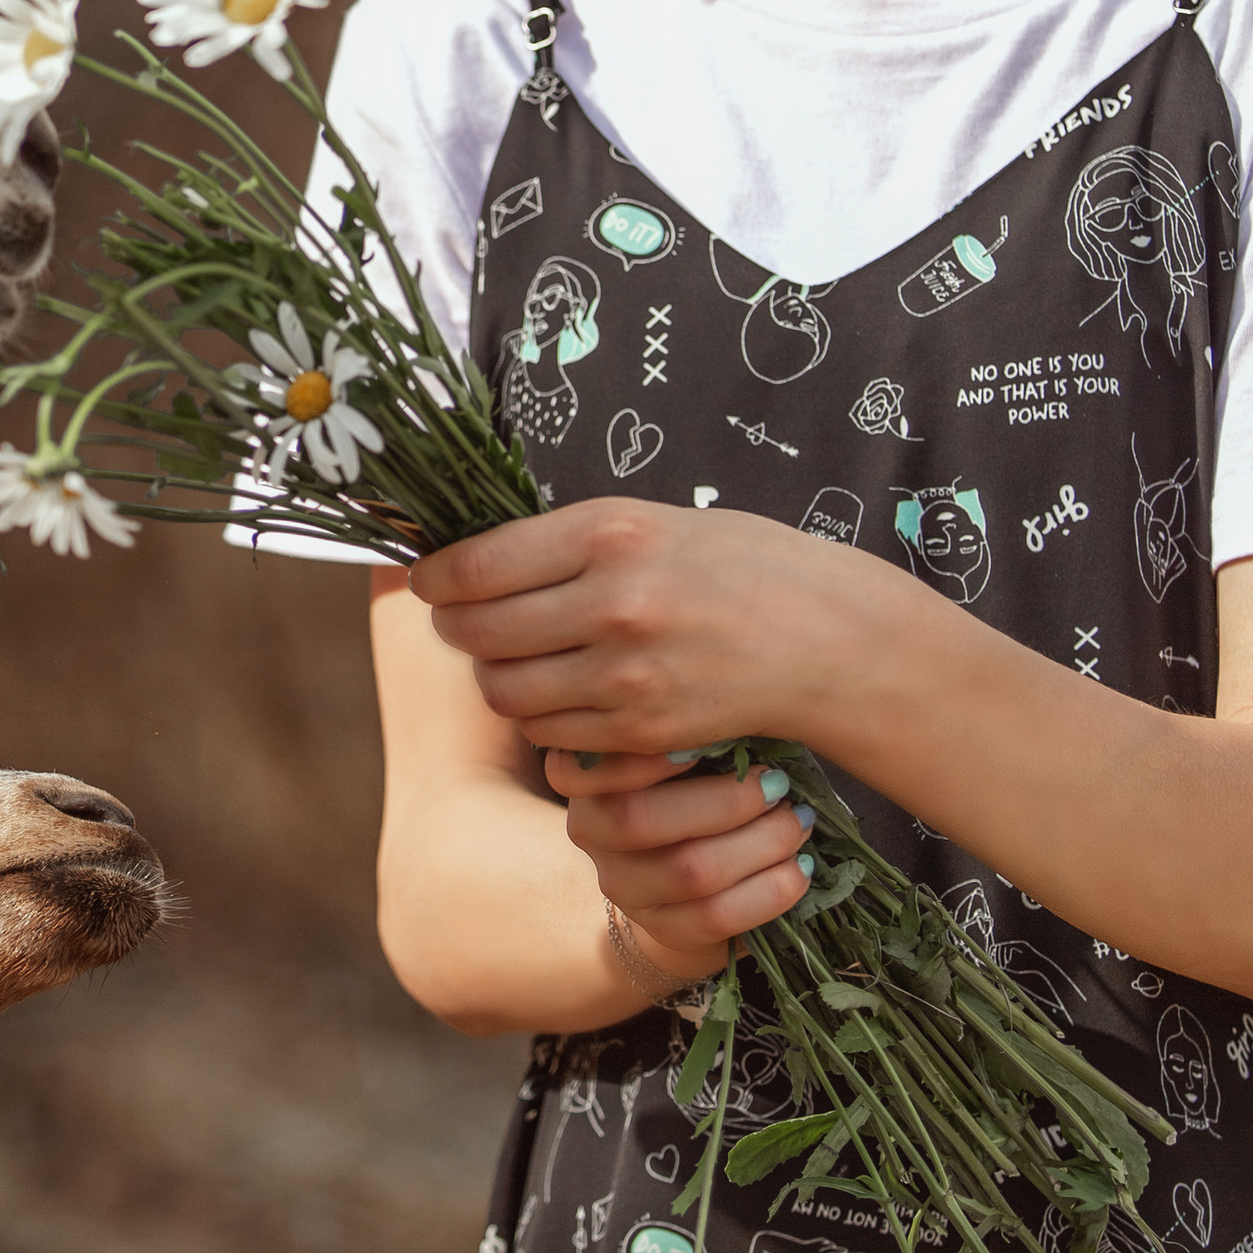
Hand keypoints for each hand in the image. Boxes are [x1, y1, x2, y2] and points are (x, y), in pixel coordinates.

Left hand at [411, 496, 911, 760]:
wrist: (823, 637)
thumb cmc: (736, 564)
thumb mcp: (649, 520)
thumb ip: (565, 542)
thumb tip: (469, 558)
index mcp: (609, 533)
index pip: (476, 566)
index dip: (435, 579)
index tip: (429, 580)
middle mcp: (613, 603)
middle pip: (478, 633)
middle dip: (454, 628)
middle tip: (462, 620)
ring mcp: (627, 675)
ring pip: (505, 690)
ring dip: (494, 676)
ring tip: (515, 656)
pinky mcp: (642, 730)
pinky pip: (550, 732)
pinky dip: (540, 716)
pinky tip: (563, 691)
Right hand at [545, 744, 817, 978]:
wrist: (691, 879)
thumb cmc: (697, 786)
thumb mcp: (684, 754)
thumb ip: (694, 731)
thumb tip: (744, 710)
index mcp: (586, 780)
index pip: (580, 770)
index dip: (639, 758)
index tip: (702, 745)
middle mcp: (591, 834)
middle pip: (641, 820)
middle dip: (726, 801)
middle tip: (778, 785)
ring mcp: (623, 888)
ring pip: (689, 872)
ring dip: (759, 843)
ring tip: (797, 823)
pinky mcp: (663, 929)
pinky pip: (717, 917)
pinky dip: (769, 891)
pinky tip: (798, 870)